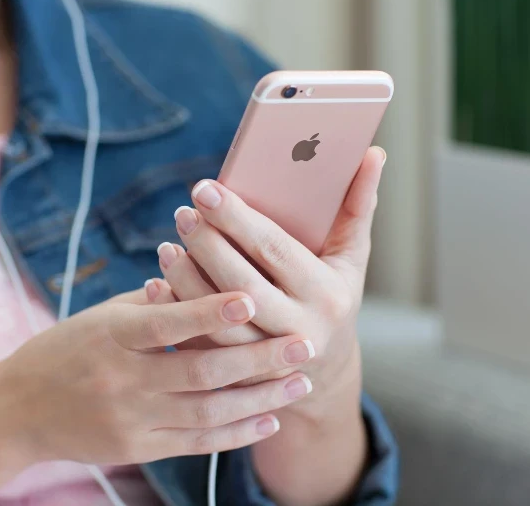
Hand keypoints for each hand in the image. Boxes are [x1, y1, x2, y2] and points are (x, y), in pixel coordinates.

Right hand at [0, 289, 315, 465]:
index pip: (167, 323)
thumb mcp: (101, 316)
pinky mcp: (137, 449)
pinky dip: (237, 433)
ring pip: (208, 413)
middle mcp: (121, 379)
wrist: (19, 409)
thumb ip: (154, 304)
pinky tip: (269, 419)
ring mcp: (130, 419)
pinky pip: (197, 443)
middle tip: (303, 344)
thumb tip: (208, 279)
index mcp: (110, 334)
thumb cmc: (65, 348)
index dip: (210, 313)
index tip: (253, 299)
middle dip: (258, 359)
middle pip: (200, 372)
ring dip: (260, 399)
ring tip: (300, 383)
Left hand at [152, 147, 385, 417]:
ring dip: (186, 281)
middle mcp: (300, 331)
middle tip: (183, 213)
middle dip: (207, 246)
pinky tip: (156, 284)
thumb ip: (358, 205)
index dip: (236, 218)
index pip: (275, 249)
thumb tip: (373, 153)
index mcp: (328, 295)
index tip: (204, 188)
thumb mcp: (352, 255)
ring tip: (167, 245)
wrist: (325, 367)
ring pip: (218, 321)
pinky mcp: (239, 376)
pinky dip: (177, 313)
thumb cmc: (334, 292)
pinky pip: (201, 344)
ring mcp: (268, 361)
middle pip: (241, 285)